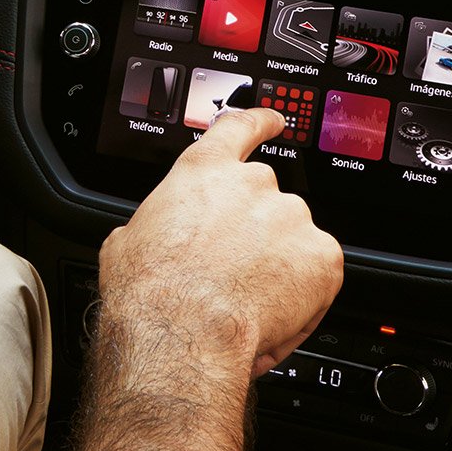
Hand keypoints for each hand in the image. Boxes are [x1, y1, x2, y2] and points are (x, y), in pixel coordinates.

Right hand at [98, 107, 344, 376]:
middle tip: (235, 271)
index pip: (239, 128)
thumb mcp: (128, 241)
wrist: (183, 329)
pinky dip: (306, 294)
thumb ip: (155, 223)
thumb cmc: (151, 290)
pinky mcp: (323, 255)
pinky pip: (319, 273)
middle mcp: (253, 184)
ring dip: (280, 266)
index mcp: (204, 172)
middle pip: (267, 200)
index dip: (259, 123)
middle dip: (257, 233)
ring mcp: (292, 217)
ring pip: (294, 240)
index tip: (274, 121)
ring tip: (248, 302)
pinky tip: (273, 314)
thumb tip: (152, 237)